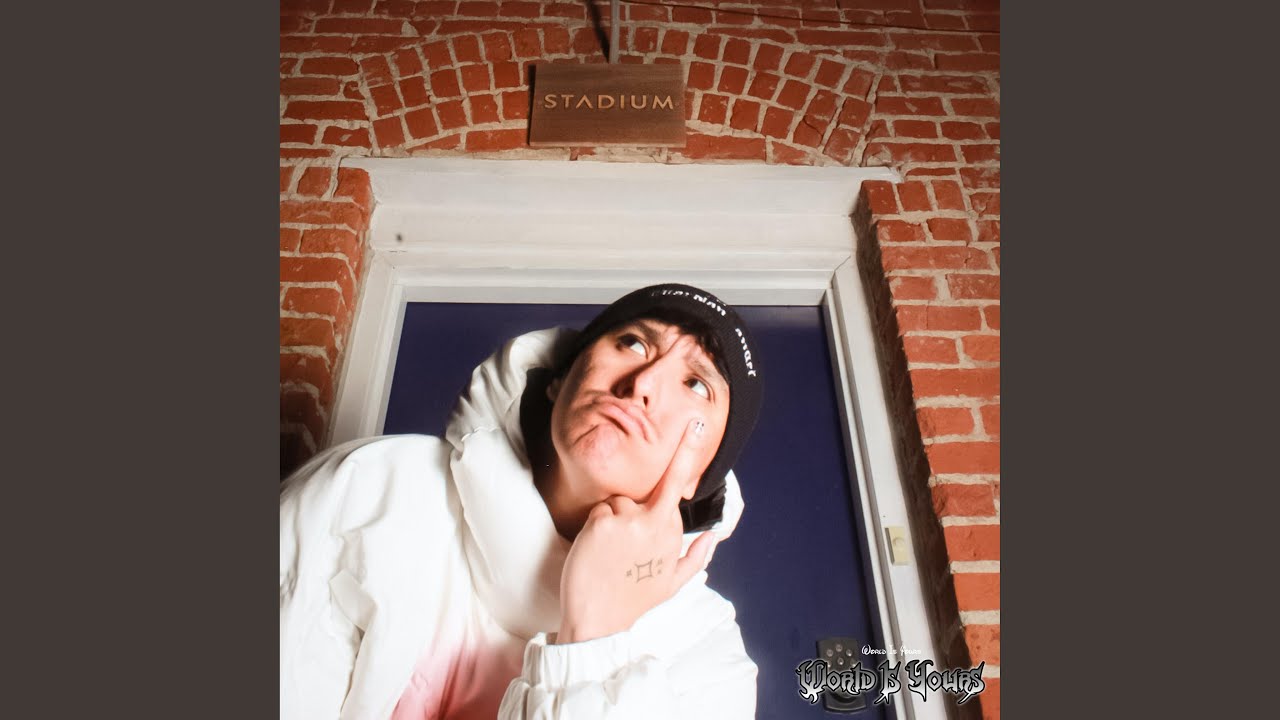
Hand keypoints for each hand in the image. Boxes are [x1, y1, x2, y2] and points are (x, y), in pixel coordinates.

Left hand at [555, 419, 718, 643]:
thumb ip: (696, 558)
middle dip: (631, 513)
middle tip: (624, 545)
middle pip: (640, 495)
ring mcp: (631, 520)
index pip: (677, 485)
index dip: (687, 451)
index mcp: (674, 532)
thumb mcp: (673, 584)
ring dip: (610, 523)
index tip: (696, 422)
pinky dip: (594, 528)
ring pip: (616, 503)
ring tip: (608, 556)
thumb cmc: (633, 602)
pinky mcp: (605, 522)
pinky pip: (599, 511)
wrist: (599, 621)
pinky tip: (597, 552)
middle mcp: (657, 522)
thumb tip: (715, 536)